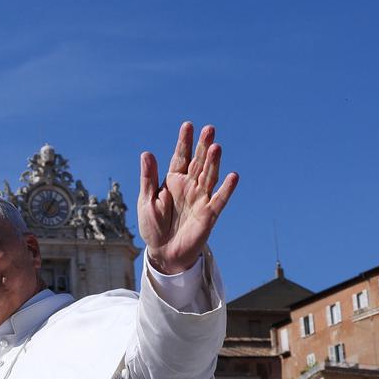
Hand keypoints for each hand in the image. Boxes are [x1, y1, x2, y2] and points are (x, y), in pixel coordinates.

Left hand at [138, 122, 238, 273]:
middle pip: (198, 162)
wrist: (163, 252)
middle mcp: (190, 186)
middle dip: (203, 146)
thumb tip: (146, 153)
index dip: (184, 142)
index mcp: (173, 180)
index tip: (188, 125)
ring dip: (213, 163)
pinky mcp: (209, 214)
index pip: (181, 157)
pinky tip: (232, 176)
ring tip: (216, 147)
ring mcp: (201, 198)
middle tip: (209, 129)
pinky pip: (219, 199)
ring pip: (209, 176)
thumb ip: (149, 178)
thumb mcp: (146, 200)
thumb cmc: (153, 226)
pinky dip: (226, 189)